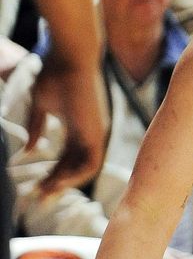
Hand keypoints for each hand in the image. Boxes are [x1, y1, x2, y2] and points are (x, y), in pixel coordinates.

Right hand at [28, 61, 108, 196]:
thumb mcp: (41, 105)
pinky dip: (77, 176)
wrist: (71, 58)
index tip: (36, 188)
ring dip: (66, 184)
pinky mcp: (98, 133)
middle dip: (56, 185)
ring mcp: (96, 135)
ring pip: (85, 170)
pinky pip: (91, 164)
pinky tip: (59, 182)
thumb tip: (29, 150)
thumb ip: (36, 127)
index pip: (66, 159)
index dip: (51, 174)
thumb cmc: (55, 74)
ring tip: (46, 193)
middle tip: (39, 199)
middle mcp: (90, 135)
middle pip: (74, 168)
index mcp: (77, 128)